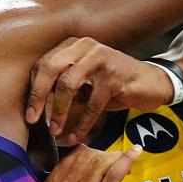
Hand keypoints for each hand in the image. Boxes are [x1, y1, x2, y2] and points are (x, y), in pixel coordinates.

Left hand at [26, 37, 174, 145]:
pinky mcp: (114, 75)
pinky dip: (82, 124)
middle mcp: (85, 46)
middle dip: (39, 96)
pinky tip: (76, 136)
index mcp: (74, 45)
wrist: (152, 83)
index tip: (30, 113)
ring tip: (56, 131)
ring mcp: (101, 58)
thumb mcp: (86, 81)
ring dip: (59, 111)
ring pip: (68, 84)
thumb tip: (38, 108)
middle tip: (33, 120)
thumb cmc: (114, 85)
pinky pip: (91, 103)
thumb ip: (65, 86)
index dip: (34, 89)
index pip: (44, 63)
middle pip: (50, 67)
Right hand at [43, 144, 140, 181]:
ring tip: (126, 165)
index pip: (72, 156)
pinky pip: (114, 172)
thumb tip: (85, 144)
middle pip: (87, 157)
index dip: (92, 153)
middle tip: (118, 164)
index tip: (105, 161)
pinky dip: (127, 159)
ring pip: (100, 163)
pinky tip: (136, 151)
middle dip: (106, 156)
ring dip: (117, 159)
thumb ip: (76, 173)